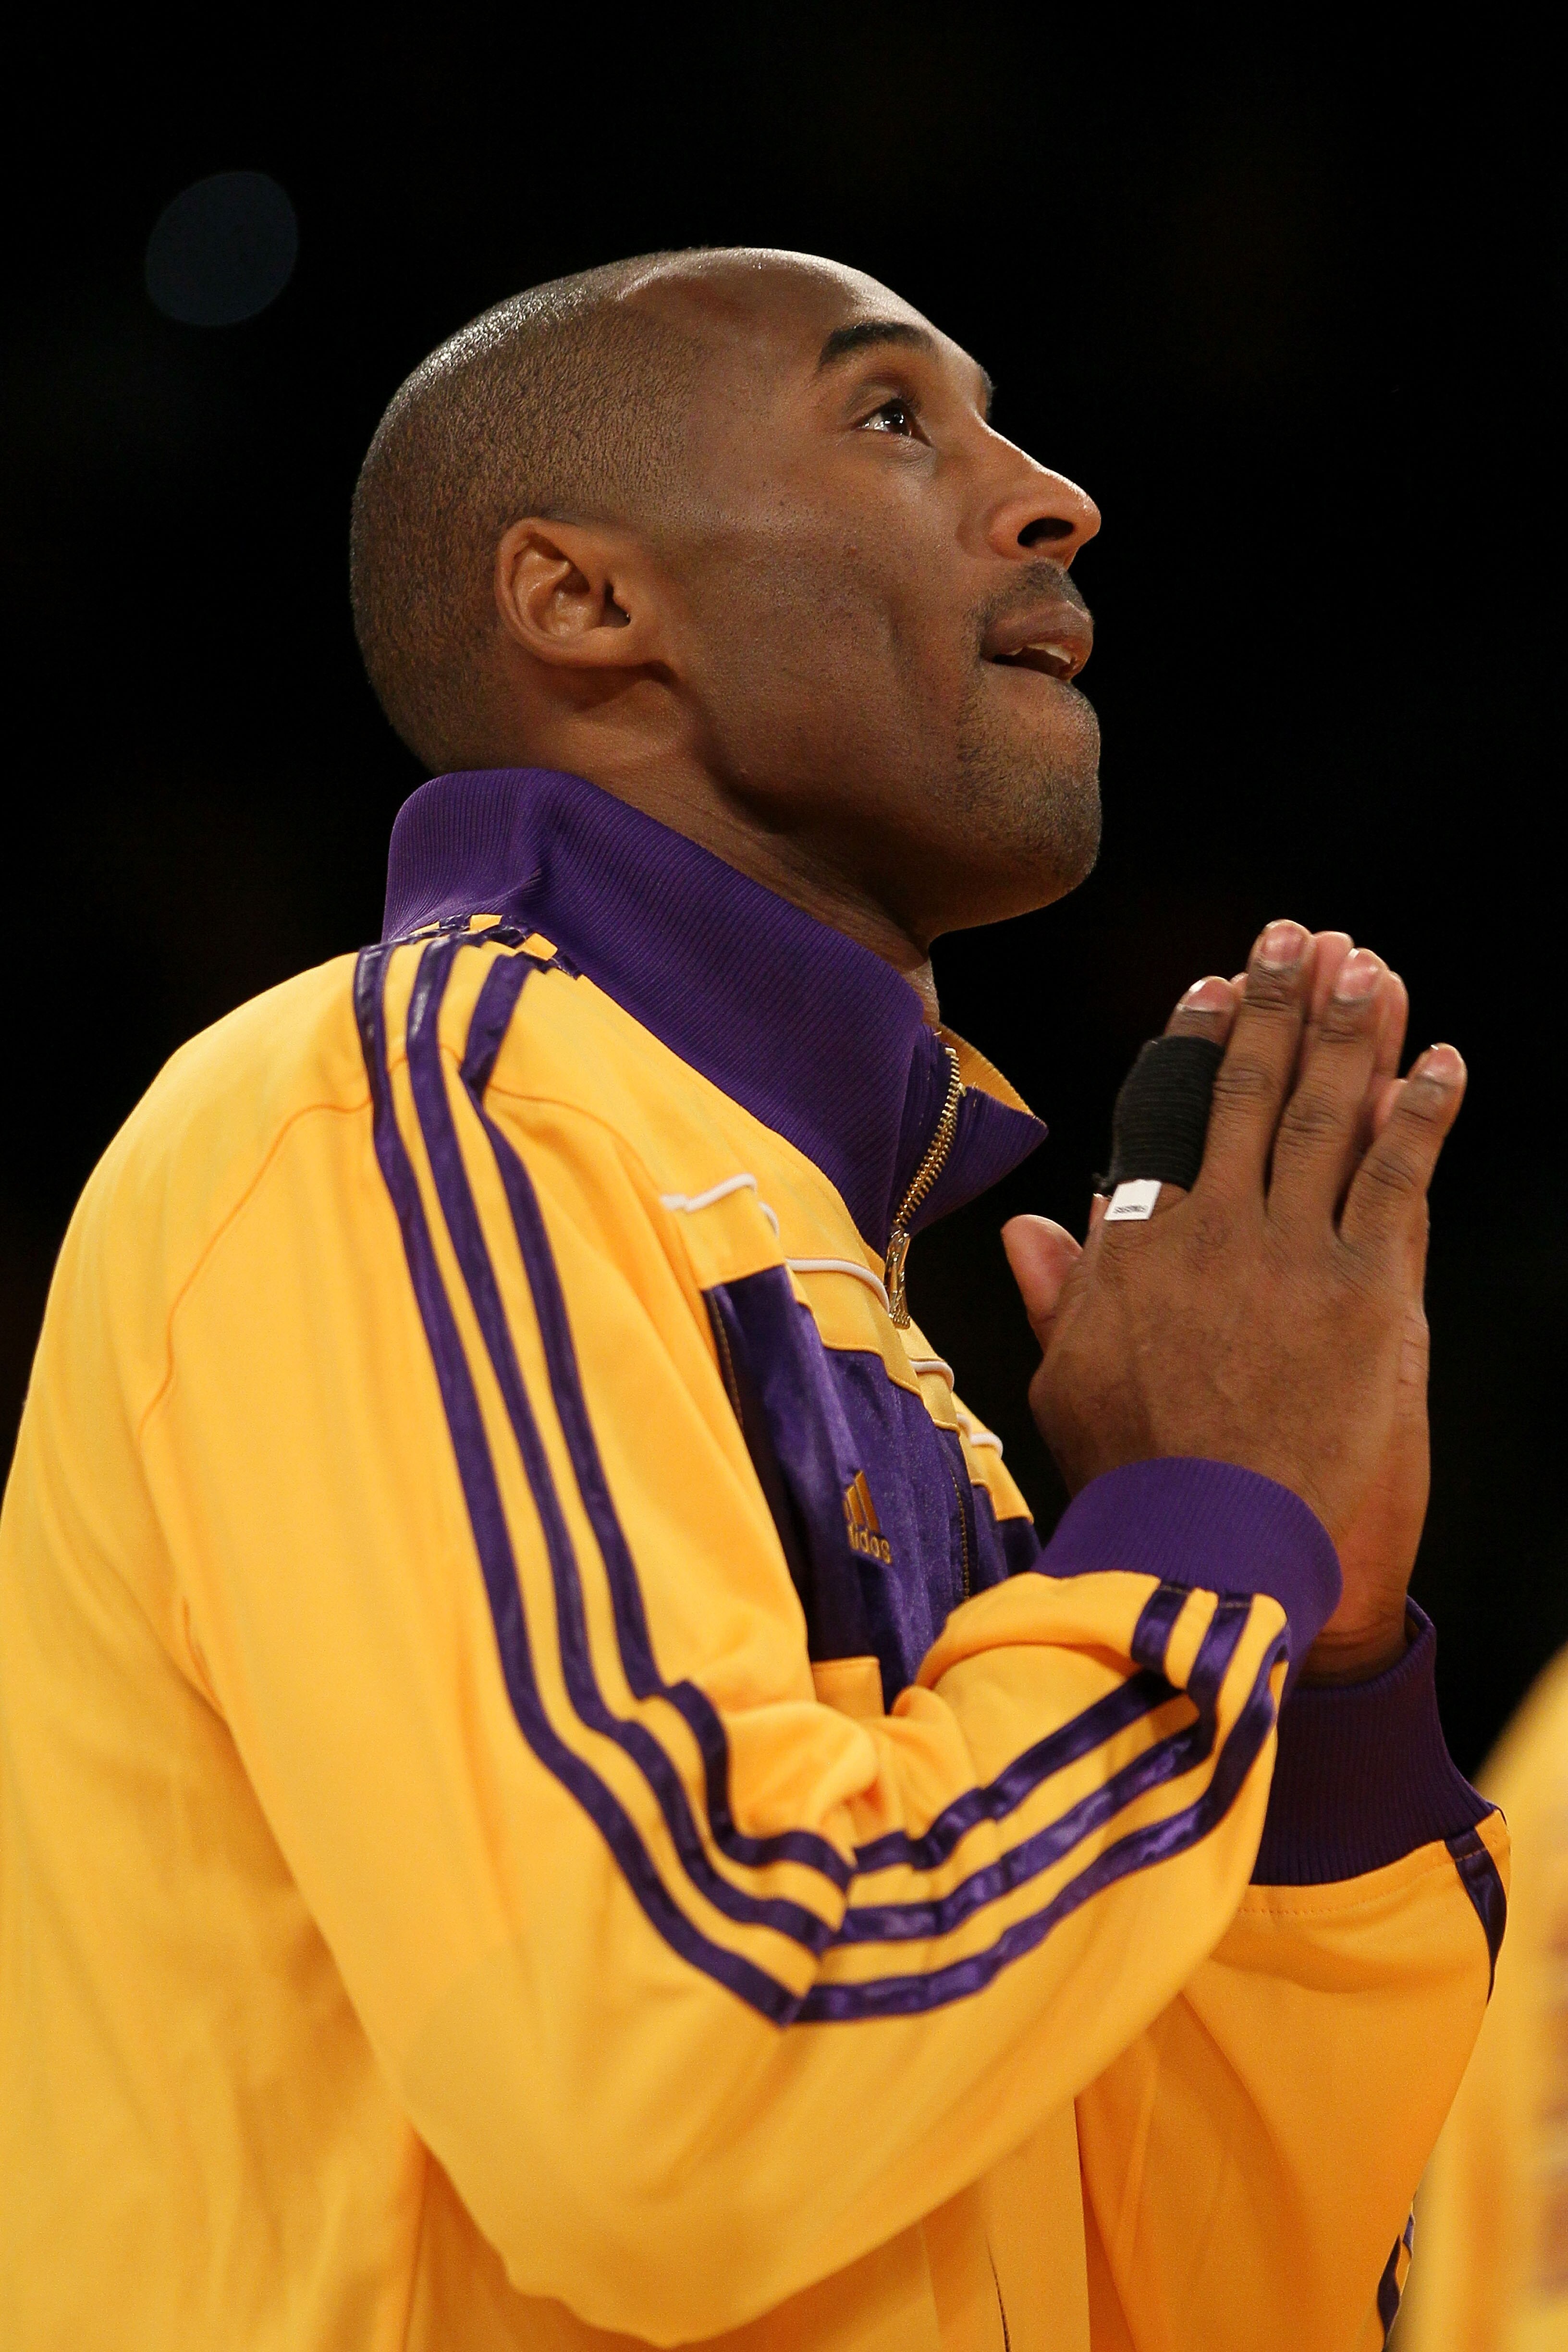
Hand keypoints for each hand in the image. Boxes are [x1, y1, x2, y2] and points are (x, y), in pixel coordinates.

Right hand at [1003, 920, 1465, 1678]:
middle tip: (1298, 937)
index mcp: (1137, 1249)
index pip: (1168, 1116)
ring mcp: (1295, 1255)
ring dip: (1351, 1033)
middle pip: (1252, 1094)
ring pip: (1327, 1116)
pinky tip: (1441, 1059)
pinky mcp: (1372, 1293)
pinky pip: (1401, 1178)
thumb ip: (1056, 1295)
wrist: (1216, 1553)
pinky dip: (1423, 1113)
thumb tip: (1033, 1222)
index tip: (1213, 985)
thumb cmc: (1138, 1482)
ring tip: (1368, 965)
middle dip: (1279, 1007)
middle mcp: (1215, 1230)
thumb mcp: (1068, 1385)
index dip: (1197, 1043)